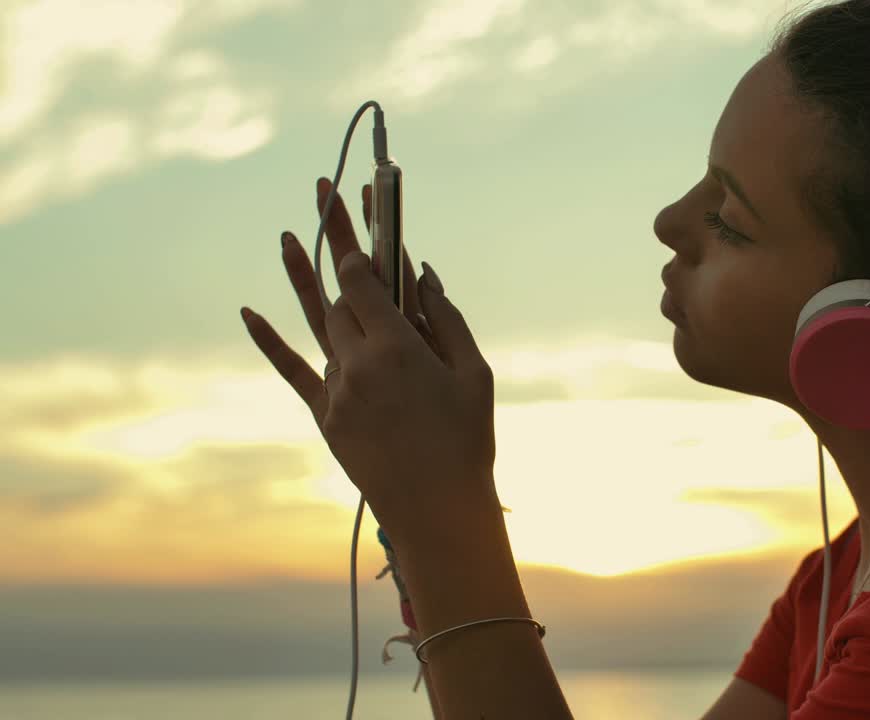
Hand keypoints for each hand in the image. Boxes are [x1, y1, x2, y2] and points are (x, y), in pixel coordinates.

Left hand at [240, 178, 497, 522]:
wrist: (436, 511)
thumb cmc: (467, 441)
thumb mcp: (475, 375)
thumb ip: (448, 319)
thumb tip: (423, 274)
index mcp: (399, 350)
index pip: (365, 281)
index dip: (360, 239)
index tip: (358, 203)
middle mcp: (359, 364)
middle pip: (340, 295)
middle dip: (335, 244)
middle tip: (327, 198)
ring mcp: (338, 391)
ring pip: (319, 324)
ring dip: (302, 277)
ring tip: (286, 234)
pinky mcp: (326, 416)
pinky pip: (293, 370)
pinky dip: (270, 341)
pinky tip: (249, 311)